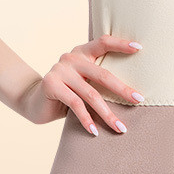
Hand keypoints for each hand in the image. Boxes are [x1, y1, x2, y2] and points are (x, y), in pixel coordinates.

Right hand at [20, 35, 143, 134]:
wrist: (34, 102)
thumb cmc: (67, 93)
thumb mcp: (83, 82)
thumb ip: (97, 79)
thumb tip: (131, 94)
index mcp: (82, 52)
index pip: (103, 42)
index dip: (121, 44)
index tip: (139, 48)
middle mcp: (71, 57)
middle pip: (102, 74)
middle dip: (122, 89)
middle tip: (139, 100)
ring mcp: (60, 70)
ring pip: (91, 94)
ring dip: (107, 113)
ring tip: (120, 127)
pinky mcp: (51, 84)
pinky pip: (75, 104)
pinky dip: (87, 119)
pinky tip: (95, 131)